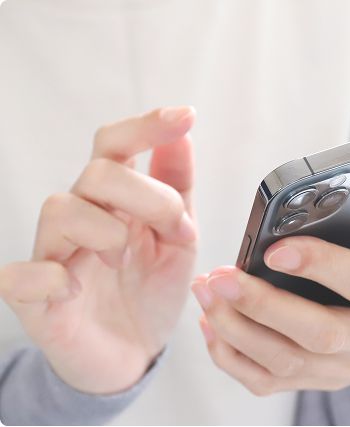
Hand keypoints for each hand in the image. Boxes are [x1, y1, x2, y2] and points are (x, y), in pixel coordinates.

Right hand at [0, 107, 197, 393]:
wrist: (133, 354)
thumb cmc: (150, 291)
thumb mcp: (178, 239)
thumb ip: (178, 189)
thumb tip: (183, 135)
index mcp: (114, 200)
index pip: (115, 145)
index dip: (146, 126)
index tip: (186, 116)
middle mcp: (80, 218)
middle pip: (98, 173)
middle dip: (150, 198)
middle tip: (179, 232)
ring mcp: (52, 255)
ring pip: (62, 210)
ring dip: (109, 232)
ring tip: (126, 262)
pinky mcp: (34, 298)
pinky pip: (20, 275)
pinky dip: (49, 277)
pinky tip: (72, 287)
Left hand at [191, 165, 349, 393]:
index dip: (324, 267)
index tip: (276, 250)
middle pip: (324, 335)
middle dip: (266, 307)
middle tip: (221, 276)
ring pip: (293, 363)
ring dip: (242, 331)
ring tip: (207, 293)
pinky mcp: (330, 382)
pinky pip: (276, 383)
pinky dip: (237, 359)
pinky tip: (213, 327)